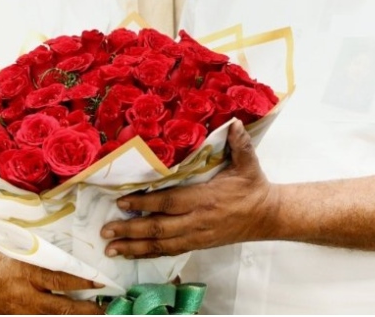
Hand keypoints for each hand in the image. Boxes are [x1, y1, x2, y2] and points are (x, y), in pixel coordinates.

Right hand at [0, 244, 102, 314]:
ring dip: (73, 316)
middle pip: (61, 306)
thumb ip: (34, 249)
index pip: (61, 278)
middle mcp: (24, 294)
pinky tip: (65, 316)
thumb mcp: (10, 246)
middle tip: (105, 307)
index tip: (101, 282)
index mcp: (25, 272)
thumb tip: (59, 242)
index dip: (83, 282)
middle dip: (85, 308)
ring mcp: (18, 309)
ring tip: (93, 314)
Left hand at [100, 121, 277, 258]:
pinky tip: (132, 253)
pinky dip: (149, 253)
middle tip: (106, 228)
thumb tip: (234, 121)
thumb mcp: (249, 163)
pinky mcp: (198, 244)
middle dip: (131, 229)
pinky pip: (170, 251)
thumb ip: (239, 143)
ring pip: (161, 244)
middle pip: (159, 227)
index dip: (145, 203)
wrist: (268, 217)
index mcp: (206, 198)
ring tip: (111, 248)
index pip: (170, 202)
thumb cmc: (254, 188)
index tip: (122, 201)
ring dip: (134, 246)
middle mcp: (198, 220)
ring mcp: (197, 235)